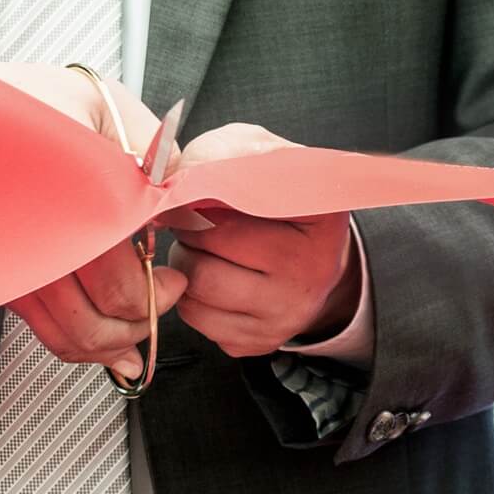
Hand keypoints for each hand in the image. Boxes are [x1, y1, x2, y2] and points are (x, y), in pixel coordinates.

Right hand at [0, 55, 185, 377]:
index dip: (154, 295)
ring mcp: (12, 269)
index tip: (173, 279)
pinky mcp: (3, 278)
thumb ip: (158, 159)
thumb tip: (190, 210)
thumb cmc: (34, 102)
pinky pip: (43, 330)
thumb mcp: (109, 114)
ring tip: (136, 323)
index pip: (117, 288)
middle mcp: (31, 250)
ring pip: (66, 337)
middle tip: (161, 297)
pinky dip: (78, 346)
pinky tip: (107, 348)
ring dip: (109, 343)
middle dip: (137, 323)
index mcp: (64, 210)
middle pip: (91, 324)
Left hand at [165, 122, 359, 355]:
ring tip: (202, 249)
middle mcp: (312, 268)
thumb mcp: (261, 159)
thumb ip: (222, 152)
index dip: (201, 189)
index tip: (188, 187)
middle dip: (187, 226)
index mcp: (321, 212)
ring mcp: (288, 312)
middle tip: (193, 218)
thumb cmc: (275, 203)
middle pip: (209, 241)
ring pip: (195, 283)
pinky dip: (187, 294)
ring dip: (183, 260)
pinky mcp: (259, 341)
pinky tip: (210, 277)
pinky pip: (195, 317)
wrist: (306, 258)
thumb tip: (171, 173)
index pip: (242, 193)